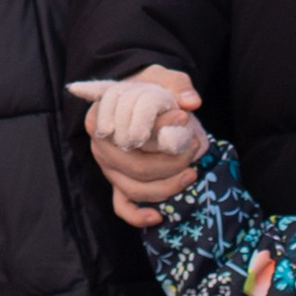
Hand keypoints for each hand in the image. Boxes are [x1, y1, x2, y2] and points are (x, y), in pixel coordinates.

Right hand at [71, 66, 207, 223]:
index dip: (159, 127)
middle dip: (171, 162)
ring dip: (167, 185)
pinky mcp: (118, 184)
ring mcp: (109, 169)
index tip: (184, 116)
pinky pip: (122, 207)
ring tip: (192, 172)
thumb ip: (177, 85)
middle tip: (195, 145)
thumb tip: (191, 102)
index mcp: (101, 118)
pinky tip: (159, 217)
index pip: (129, 131)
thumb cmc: (149, 89)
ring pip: (135, 189)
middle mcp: (100, 147)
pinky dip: (138, 216)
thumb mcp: (161, 78)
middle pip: (135, 167)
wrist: (141, 99)